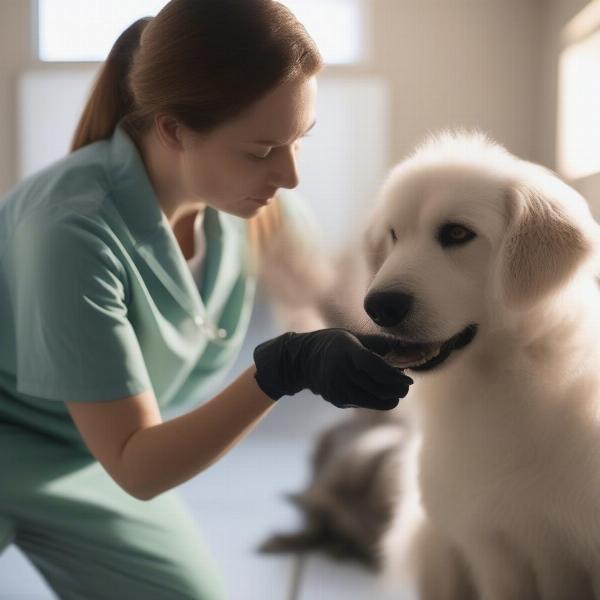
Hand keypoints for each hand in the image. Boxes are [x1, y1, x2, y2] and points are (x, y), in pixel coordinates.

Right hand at [253, 328, 412, 409]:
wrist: (302, 361)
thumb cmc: (333, 344)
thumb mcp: (353, 336)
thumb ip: (380, 343)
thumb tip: (407, 348)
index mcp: (346, 350)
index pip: (375, 366)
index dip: (394, 375)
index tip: (408, 379)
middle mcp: (341, 370)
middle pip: (380, 387)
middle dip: (398, 388)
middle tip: (406, 384)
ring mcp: (339, 388)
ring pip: (377, 400)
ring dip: (391, 396)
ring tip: (395, 388)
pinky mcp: (338, 400)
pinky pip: (367, 404)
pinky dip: (378, 399)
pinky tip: (378, 390)